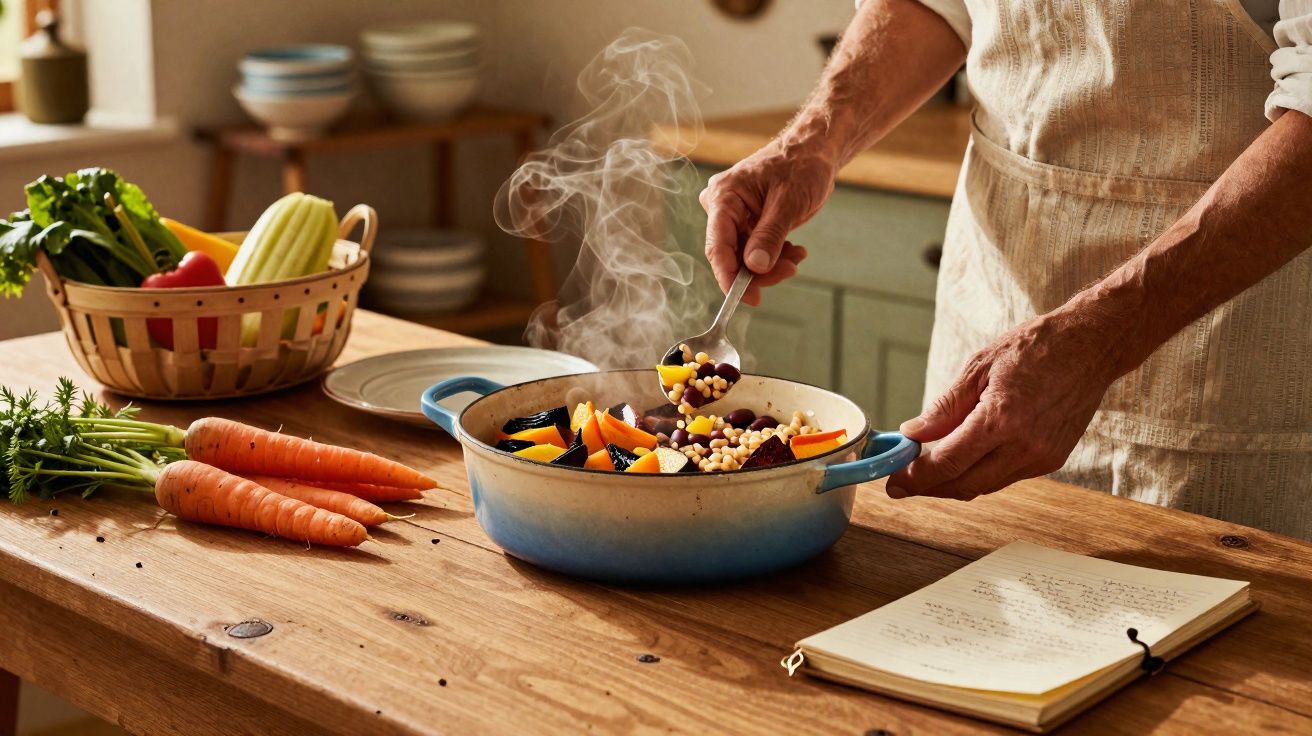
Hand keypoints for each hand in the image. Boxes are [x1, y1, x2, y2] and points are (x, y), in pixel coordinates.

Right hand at [698, 141, 835, 304]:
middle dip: (759, 270)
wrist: (814, 152)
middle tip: (789, 270)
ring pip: (744, 257)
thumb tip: (754, 267)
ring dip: (771, 264)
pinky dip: (774, 256)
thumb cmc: (801, 166)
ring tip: (797, 257)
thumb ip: (770, 236)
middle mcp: (722, 207)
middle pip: (731, 255)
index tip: (747, 298)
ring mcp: (734, 216)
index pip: (718, 246)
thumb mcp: (788, 203)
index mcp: (724, 196)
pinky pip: (754, 250)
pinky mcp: (747, 222)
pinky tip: (794, 251)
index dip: (729, 276)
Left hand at [886, 308, 1121, 500]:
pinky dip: (981, 473)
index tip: (894, 481)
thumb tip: (912, 432)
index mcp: (1000, 420)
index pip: (947, 464)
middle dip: (929, 488)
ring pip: (986, 485)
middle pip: (964, 485)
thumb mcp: (979, 367)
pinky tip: (964, 461)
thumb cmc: (1036, 348)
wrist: (1092, 346)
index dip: (916, 478)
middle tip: (902, 484)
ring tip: (927, 472)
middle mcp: (1023, 446)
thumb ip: (944, 407)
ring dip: (954, 483)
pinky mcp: (1052, 459)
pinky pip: (1006, 476)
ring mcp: (1041, 457)